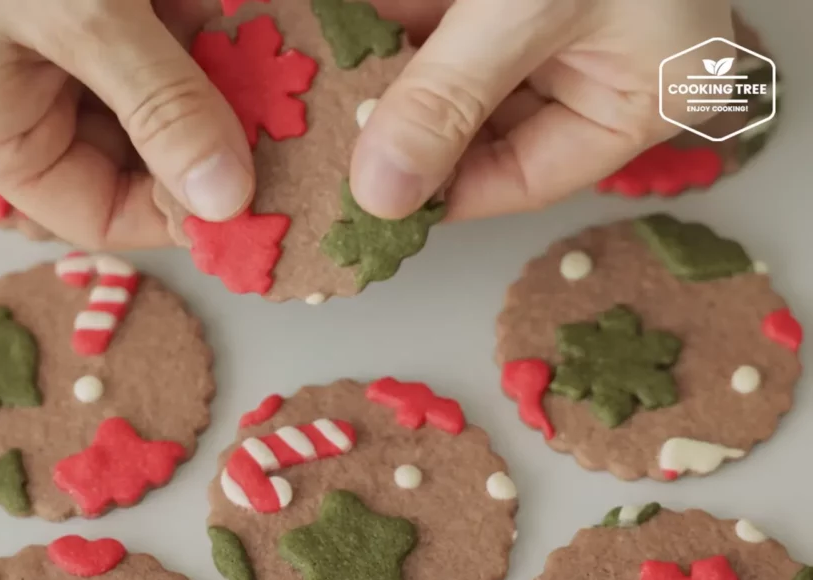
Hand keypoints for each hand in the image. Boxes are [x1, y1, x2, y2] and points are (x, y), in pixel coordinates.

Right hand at [0, 0, 252, 248]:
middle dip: (207, 134)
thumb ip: (163, 106)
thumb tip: (228, 200)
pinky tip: (244, 21)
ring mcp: (38, 48)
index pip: (99, 214)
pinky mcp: (69, 3)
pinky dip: (195, 28)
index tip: (263, 197)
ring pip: (147, 93)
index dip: (181, 215)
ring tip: (274, 63)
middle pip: (131, 155)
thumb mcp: (86, 15)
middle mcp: (9, 102)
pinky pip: (143, 38)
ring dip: (212, 76)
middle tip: (286, 117)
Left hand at [353, 0, 733, 220]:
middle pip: (474, 124)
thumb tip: (381, 189)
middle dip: (398, 126)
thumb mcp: (531, 7)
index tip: (365, 201)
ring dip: (377, 71)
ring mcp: (538, 17)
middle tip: (321, 144)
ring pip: (442, 66)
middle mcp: (584, 63)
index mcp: (630, 99)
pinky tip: (329, 31)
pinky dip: (382, 19)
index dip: (442, 194)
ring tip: (308, 90)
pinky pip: (432, 13)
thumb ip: (452, 97)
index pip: (524, 176)